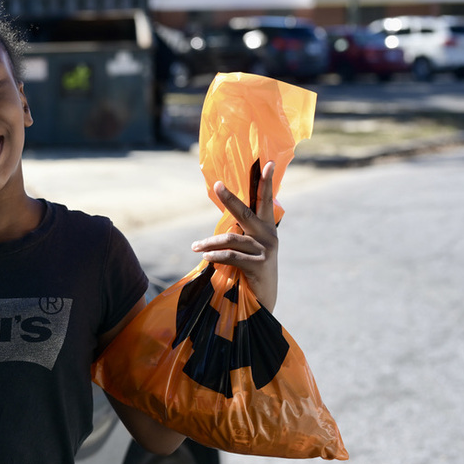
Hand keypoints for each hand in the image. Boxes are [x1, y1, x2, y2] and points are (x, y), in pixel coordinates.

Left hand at [190, 161, 278, 311]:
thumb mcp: (249, 249)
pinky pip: (232, 256)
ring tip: (195, 247)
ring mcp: (266, 249)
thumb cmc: (251, 272)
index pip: (265, 201)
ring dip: (210, 242)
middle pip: (246, 212)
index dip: (266, 182)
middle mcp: (268, 235)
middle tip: (217, 185)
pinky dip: (216, 255)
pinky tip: (205, 257)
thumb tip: (222, 224)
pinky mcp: (260, 265)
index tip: (268, 162)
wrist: (263, 301)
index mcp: (266, 227)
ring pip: (232, 238)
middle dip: (230, 198)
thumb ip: (241, 233)